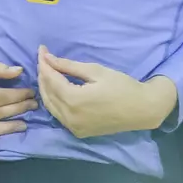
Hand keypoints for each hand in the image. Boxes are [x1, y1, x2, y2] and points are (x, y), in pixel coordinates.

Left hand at [37, 46, 177, 138]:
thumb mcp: (96, 71)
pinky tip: (56, 90)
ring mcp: (73, 128)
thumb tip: (48, 59)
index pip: (50, 79)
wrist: (141, 110)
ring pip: (50, 106)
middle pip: (47, 94)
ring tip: (47, 71)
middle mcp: (69, 117)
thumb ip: (68, 66)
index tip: (41, 50)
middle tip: (43, 58)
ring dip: (46, 88)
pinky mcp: (78, 132)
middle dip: (43, 74)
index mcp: (73, 101)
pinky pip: (59, 115)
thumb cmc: (121, 86)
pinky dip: (54, 102)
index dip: (44, 63)